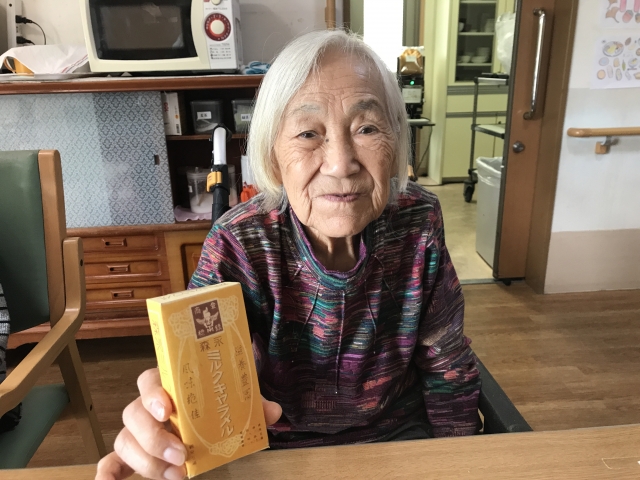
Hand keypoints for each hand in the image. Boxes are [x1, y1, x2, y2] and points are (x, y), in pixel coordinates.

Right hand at [96, 368, 281, 479]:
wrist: (213, 413)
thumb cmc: (219, 402)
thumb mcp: (237, 399)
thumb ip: (253, 403)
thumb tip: (272, 411)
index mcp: (169, 383)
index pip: (149, 380)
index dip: (153, 393)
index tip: (168, 409)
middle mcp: (148, 404)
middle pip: (132, 413)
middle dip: (153, 437)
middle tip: (180, 454)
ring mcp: (139, 430)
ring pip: (124, 440)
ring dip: (146, 460)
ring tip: (176, 475)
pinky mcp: (134, 453)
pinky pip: (113, 461)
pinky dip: (108, 472)